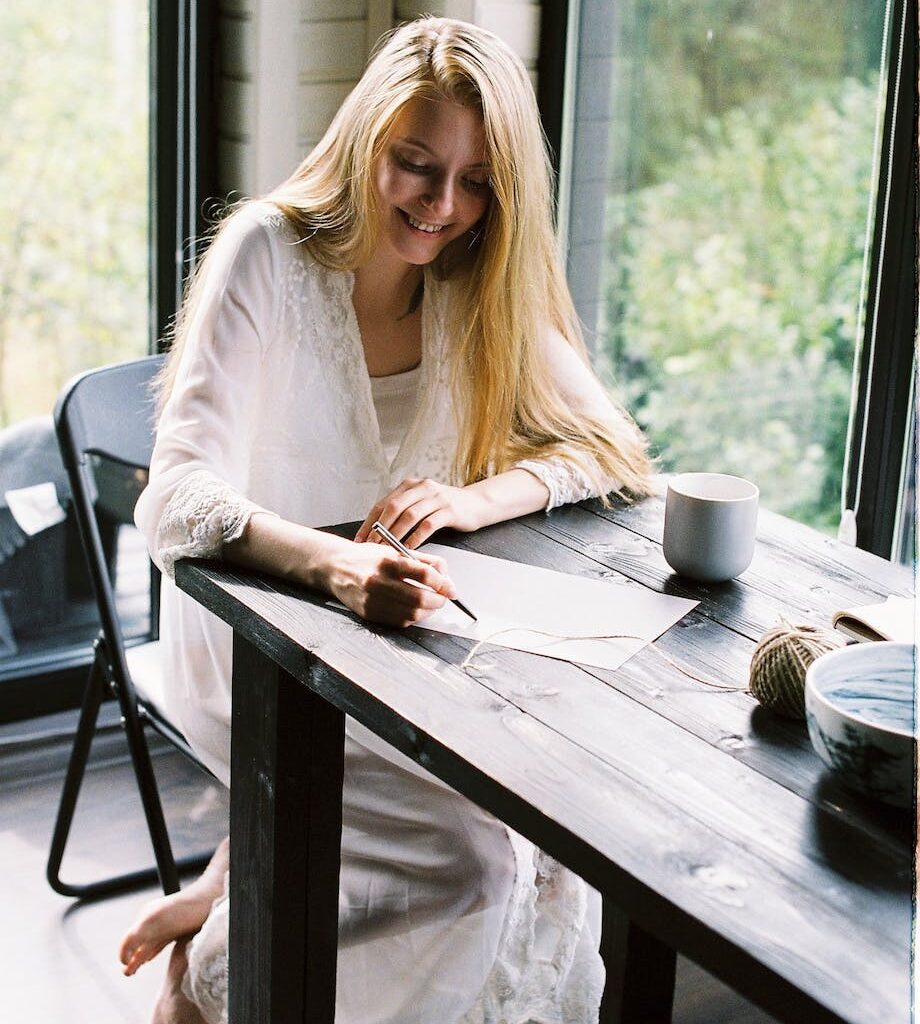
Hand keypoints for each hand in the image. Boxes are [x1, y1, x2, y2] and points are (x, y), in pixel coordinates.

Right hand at [323, 538, 456, 626]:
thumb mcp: (395, 550)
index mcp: (388, 561)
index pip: (424, 573)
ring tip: (430, 604)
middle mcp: (378, 581)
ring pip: (412, 614)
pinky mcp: (368, 613)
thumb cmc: (368, 558)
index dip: (443, 583)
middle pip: (420, 598)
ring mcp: (372, 599)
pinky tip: (414, 609)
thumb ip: (423, 561)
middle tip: (443, 598)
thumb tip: (447, 577)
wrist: (336, 567)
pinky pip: (399, 621)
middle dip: (438, 601)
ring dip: (428, 612)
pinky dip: (413, 617)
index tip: (451, 588)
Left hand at [354, 478, 484, 547]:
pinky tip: (409, 549)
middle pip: (394, 507)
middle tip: (371, 546)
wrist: (477, 504)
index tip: (360, 539)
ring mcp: (437, 498)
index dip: (370, 522)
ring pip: (410, 515)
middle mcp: (422, 487)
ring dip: (395, 534)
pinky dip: (416, 538)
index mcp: (411, 485)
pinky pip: (428, 525)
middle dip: (380, 528)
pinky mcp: (450, 510)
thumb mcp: (422, 504)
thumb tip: (377, 532)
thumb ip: (403, 511)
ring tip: (386, 549)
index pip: (384, 503)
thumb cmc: (445, 508)